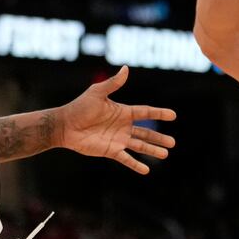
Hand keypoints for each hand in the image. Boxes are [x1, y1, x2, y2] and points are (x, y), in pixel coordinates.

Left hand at [56, 66, 175, 174]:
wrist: (65, 125)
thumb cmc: (79, 107)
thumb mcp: (97, 93)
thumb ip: (113, 83)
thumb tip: (126, 68)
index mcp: (122, 112)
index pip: (145, 112)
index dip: (158, 113)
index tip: (173, 115)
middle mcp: (122, 126)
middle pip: (146, 133)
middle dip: (159, 138)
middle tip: (173, 143)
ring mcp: (117, 139)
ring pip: (139, 146)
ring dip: (152, 150)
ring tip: (165, 154)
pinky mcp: (110, 150)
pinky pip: (126, 159)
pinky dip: (135, 165)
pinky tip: (146, 170)